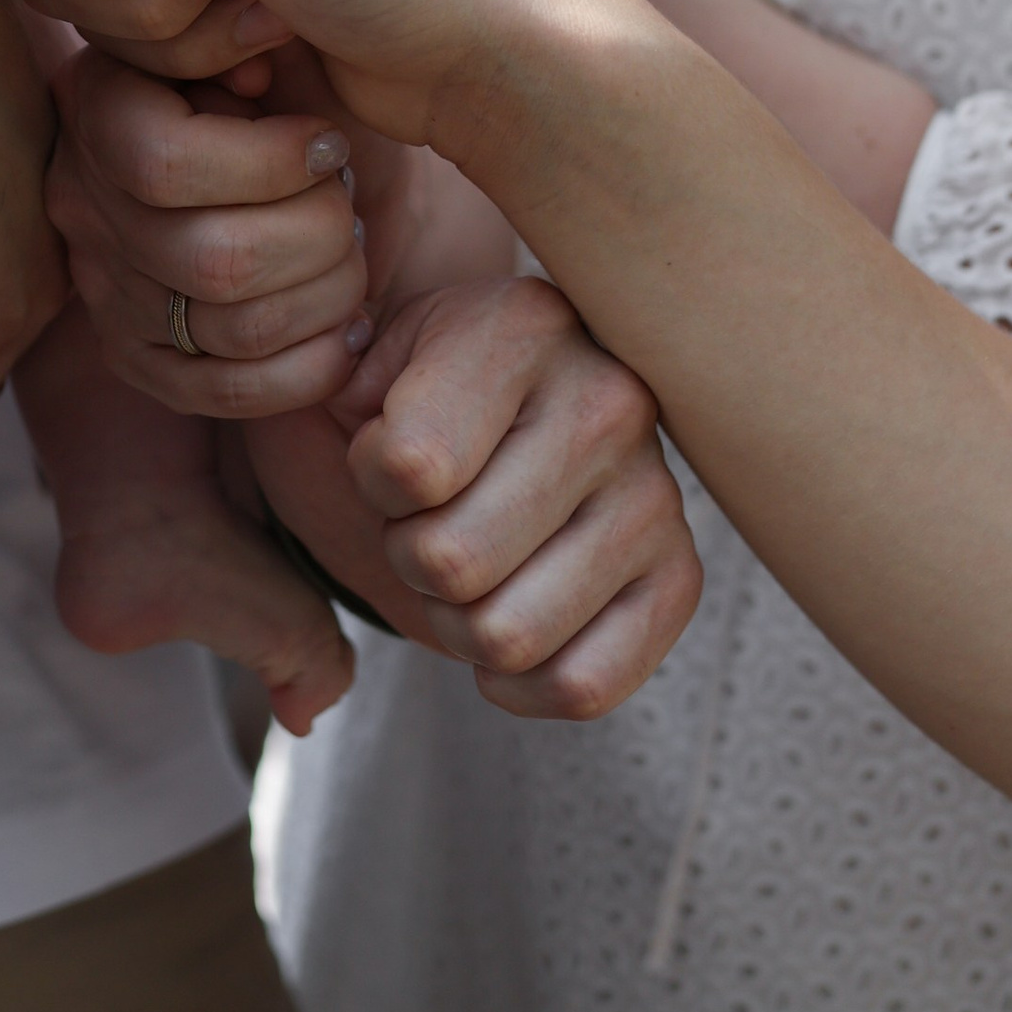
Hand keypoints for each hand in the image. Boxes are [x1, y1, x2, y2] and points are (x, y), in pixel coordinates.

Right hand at [46, 48, 372, 417]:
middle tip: (350, 204)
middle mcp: (84, 206)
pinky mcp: (140, 360)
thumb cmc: (276, 76)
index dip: (271, 164)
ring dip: (328, 297)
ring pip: (234, 330)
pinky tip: (349, 329)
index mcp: (99, 108)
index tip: (330, 144)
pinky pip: (227, 394)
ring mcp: (106, 292)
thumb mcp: (262, 33)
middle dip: (320, 236)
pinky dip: (310, 370)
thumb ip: (255, 28)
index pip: (165, 167)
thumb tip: (265, 48)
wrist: (270, 140)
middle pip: (216, 261)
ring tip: (354, 258)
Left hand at [254, 278, 699, 718]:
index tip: (387, 449)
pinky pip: (582, 685)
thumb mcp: (352, 361)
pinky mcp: (678, 578)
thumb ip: (333, 367)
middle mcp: (611, 398)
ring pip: (507, 634)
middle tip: (427, 519)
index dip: (369, 479)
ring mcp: (655, 493)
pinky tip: (504, 622)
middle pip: (452, 562)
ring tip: (469, 562)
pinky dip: (519, 683)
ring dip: (458, 622)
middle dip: (408, 557)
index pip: (409, 468)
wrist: (483, 430)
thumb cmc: (402, 400)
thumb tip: (362, 405)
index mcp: (524, 325)